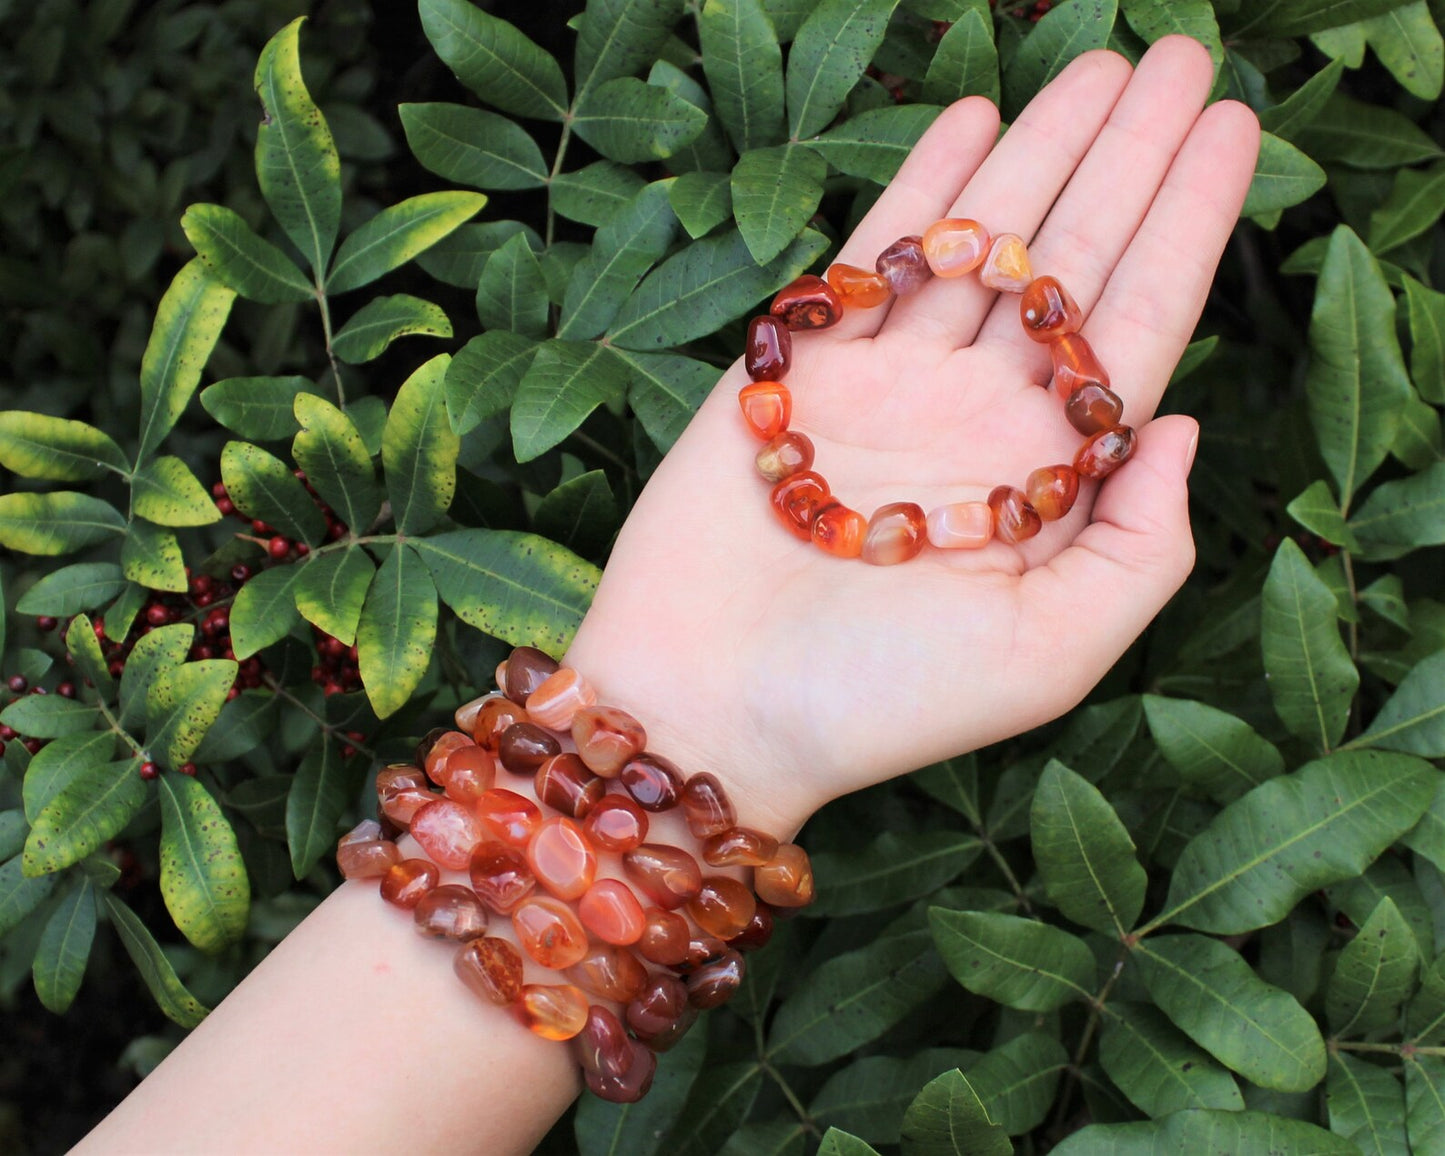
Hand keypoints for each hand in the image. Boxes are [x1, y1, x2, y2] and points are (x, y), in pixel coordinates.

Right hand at [566, 37, 1260, 835]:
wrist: (707, 706)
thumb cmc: (877, 703)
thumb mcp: (1047, 655)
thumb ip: (1138, 548)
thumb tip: (1179, 426)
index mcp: (1043, 480)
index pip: (1137, 327)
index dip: (1188, 227)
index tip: (1231, 132)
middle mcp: (975, 418)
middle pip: (1072, 262)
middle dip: (1129, 159)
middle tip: (1180, 59)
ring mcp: (887, 385)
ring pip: (982, 242)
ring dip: (1041, 149)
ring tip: (1102, 66)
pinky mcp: (801, 366)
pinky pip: (874, 254)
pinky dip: (922, 186)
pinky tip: (972, 119)